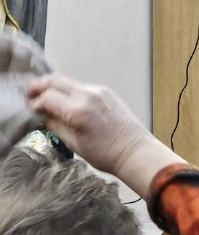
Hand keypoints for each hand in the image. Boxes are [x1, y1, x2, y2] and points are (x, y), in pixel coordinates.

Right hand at [26, 75, 181, 195]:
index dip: (35, 103)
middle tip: (28, 93)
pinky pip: (82, 87)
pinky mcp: (106, 91)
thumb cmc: (103, 153)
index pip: (47, 97)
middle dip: (39, 85)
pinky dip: (70, 91)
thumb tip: (41, 115)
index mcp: (78, 110)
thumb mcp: (74, 143)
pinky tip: (66, 101)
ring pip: (69, 81)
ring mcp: (99, 90)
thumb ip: (56, 126)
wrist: (134, 150)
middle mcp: (88, 94)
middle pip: (56, 80)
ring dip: (55, 87)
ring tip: (45, 97)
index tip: (30, 110)